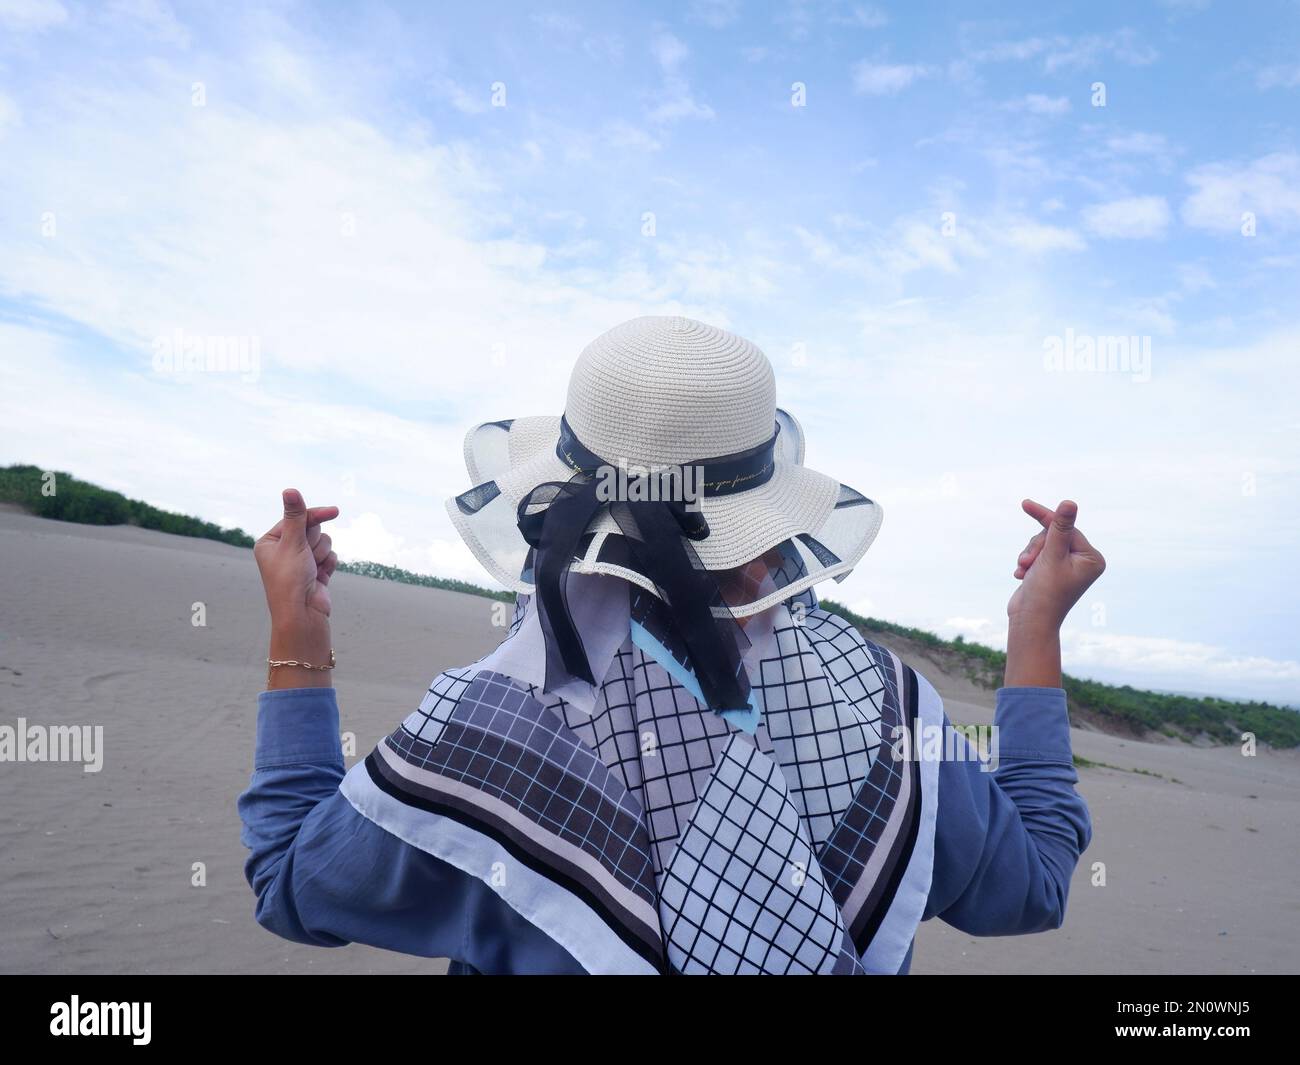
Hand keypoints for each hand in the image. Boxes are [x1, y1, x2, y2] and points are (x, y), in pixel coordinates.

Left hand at [254, 489, 339, 624]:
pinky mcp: (315, 571)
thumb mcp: (293, 544)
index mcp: (270, 542)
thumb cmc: (291, 580)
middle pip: (312, 529)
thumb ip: (296, 516)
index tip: (334, 511)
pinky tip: (321, 577)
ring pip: (324, 542)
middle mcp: (284, 550)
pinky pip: (330, 556)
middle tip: (308, 556)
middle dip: (315, 541)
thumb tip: (290, 490)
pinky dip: (328, 564)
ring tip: (312, 570)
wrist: (303, 615)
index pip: (296, 518)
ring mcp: (300, 561)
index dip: (314, 515)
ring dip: (322, 554)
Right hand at [1003, 499, 1104, 688]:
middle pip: (1053, 536)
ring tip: (1023, 571)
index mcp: (1092, 559)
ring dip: (1029, 556)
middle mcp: (1083, 562)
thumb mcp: (1051, 555)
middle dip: (1035, 547)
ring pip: (1041, 544)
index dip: (1046, 519)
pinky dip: (1027, 563)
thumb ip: (1059, 528)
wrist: (1030, 621)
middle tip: (1026, 563)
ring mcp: (1067, 567)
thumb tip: (1070, 502)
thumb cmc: (1045, 592)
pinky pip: (1036, 554)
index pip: (1067, 528)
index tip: (1026, 504)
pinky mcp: (1052, 571)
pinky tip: (1021, 576)